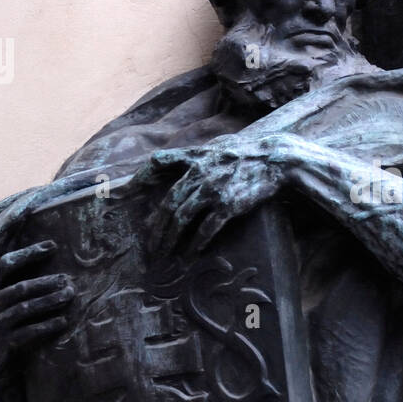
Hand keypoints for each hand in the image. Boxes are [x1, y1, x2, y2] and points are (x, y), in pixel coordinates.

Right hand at [0, 240, 74, 384]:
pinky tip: (62, 321)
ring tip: (68, 296)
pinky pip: (26, 332)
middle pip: (18, 288)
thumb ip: (15, 290)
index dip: (28, 253)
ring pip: (23, 309)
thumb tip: (50, 270)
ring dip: (48, 301)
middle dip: (45, 282)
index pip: (4, 265)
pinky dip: (46, 326)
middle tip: (67, 279)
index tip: (52, 246)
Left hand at [134, 134, 291, 254]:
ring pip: (182, 218)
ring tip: (164, 256)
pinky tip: (189, 255)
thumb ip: (200, 155)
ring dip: (170, 240)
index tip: (127, 190)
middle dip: (156, 228)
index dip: (142, 176)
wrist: (276, 159)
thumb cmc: (249, 154)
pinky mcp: (228, 205)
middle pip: (169, 203)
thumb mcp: (220, 146)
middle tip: (150, 246)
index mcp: (196, 157)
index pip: (161, 162)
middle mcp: (200, 173)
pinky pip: (206, 228)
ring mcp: (212, 189)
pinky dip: (195, 243)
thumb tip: (186, 161)